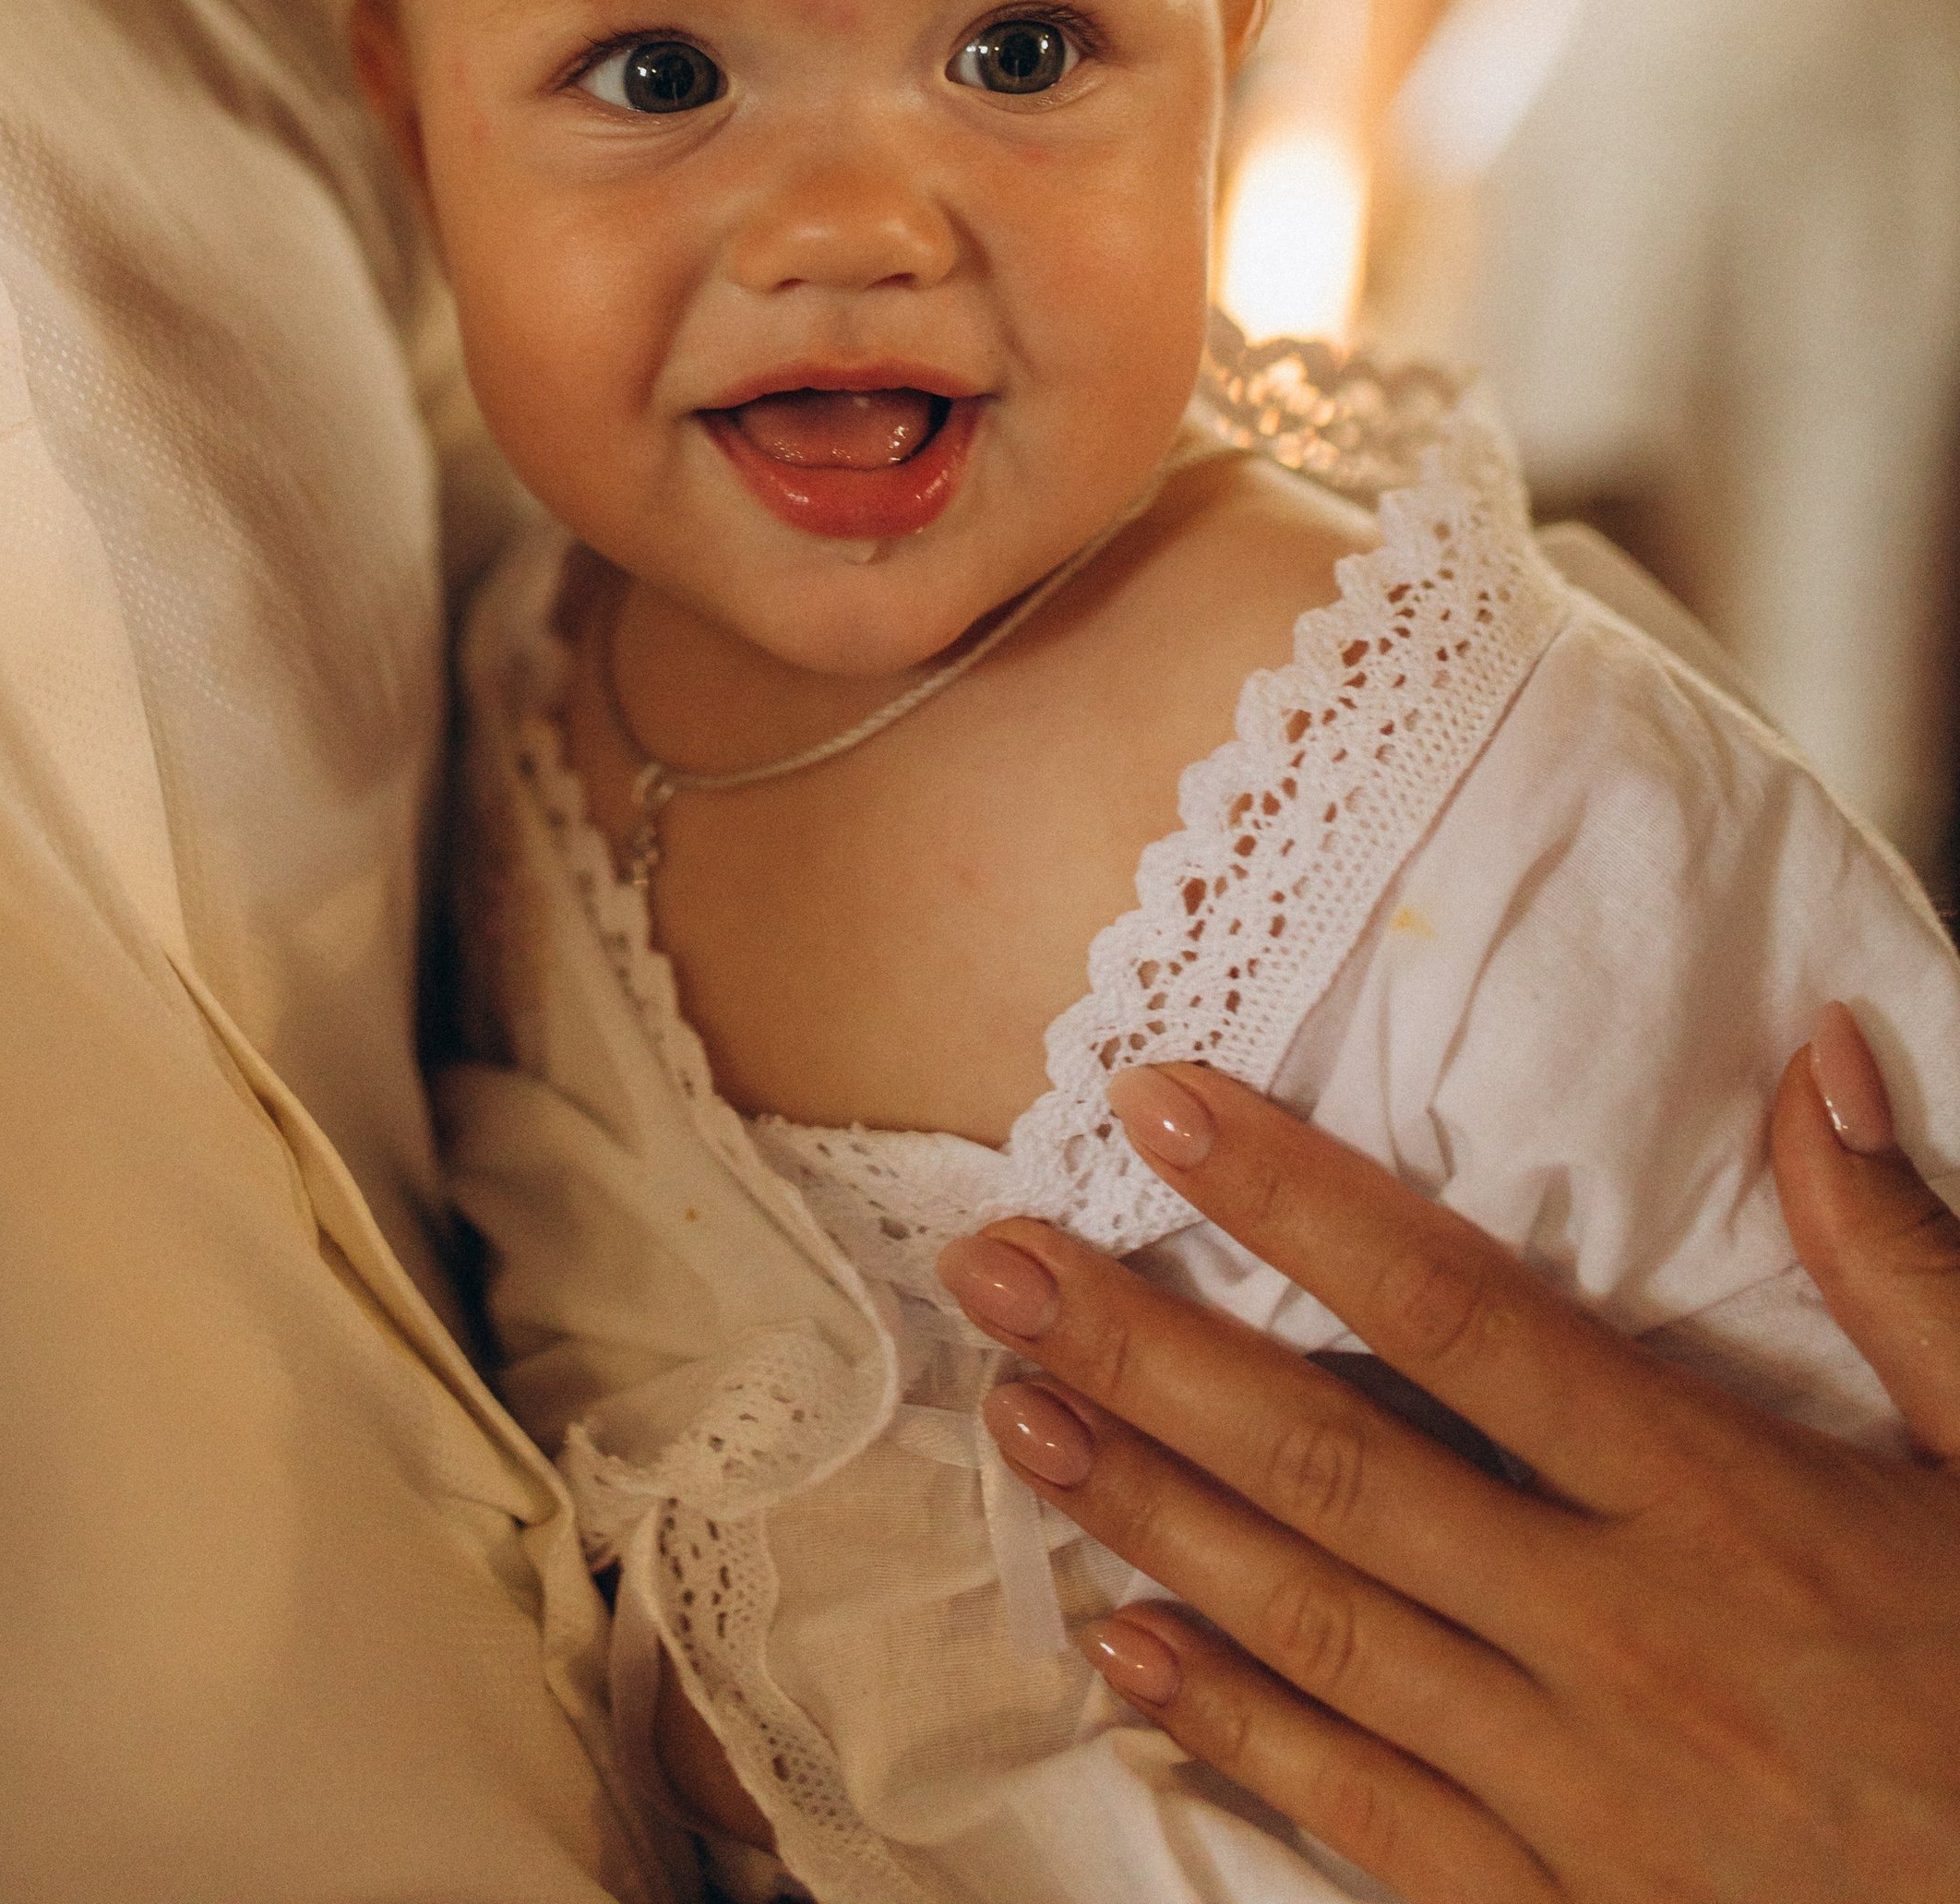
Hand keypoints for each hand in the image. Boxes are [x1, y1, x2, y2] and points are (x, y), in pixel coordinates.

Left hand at [935, 1011, 1959, 1901]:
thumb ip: (1899, 1262)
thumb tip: (1818, 1054)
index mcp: (1724, 1502)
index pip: (1462, 1315)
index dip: (1296, 1204)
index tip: (1159, 1108)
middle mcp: (1625, 1637)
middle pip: (1338, 1465)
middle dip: (1147, 1352)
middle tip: (996, 1263)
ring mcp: (1580, 1791)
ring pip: (1319, 1628)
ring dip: (1149, 1513)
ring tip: (1015, 1415)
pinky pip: (1362, 1812)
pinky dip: (1230, 1728)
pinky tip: (1118, 1646)